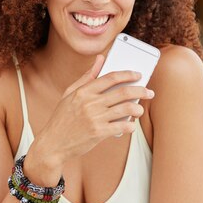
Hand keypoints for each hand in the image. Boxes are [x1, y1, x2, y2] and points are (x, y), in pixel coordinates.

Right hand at [26, 55, 153, 183]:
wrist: (53, 144)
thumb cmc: (62, 118)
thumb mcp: (69, 94)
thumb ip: (87, 77)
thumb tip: (100, 59)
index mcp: (83, 91)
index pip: (111, 77)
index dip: (128, 74)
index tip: (138, 75)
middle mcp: (90, 103)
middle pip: (123, 91)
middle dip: (141, 90)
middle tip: (149, 92)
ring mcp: (95, 118)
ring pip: (126, 108)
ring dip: (138, 108)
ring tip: (140, 109)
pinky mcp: (98, 133)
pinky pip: (122, 126)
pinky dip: (130, 125)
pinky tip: (131, 124)